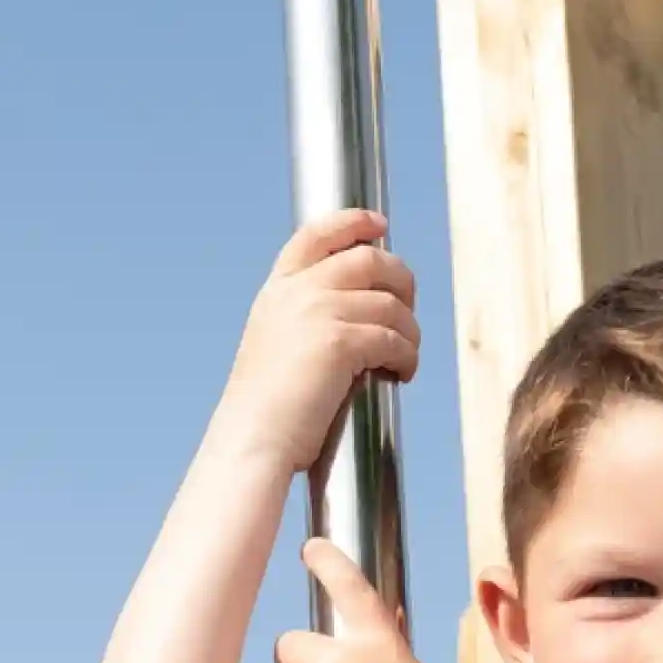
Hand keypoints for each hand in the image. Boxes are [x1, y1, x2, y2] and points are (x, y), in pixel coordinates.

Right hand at [214, 211, 420, 477]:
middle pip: (368, 260)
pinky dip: (407, 357)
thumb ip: (305, 323)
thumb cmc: (268, 413)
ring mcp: (317, 312)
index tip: (379, 225)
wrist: (253, 441)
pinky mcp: (339, 342)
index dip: (353, 222)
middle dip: (401, 281)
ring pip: (390, 303)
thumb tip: (360, 317)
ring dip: (409, 331)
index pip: (316, 235)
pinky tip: (402, 374)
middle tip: (408, 313)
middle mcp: (297, 293)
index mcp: (278, 291)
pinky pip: (393, 338)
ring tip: (405, 357)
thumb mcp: (277, 348)